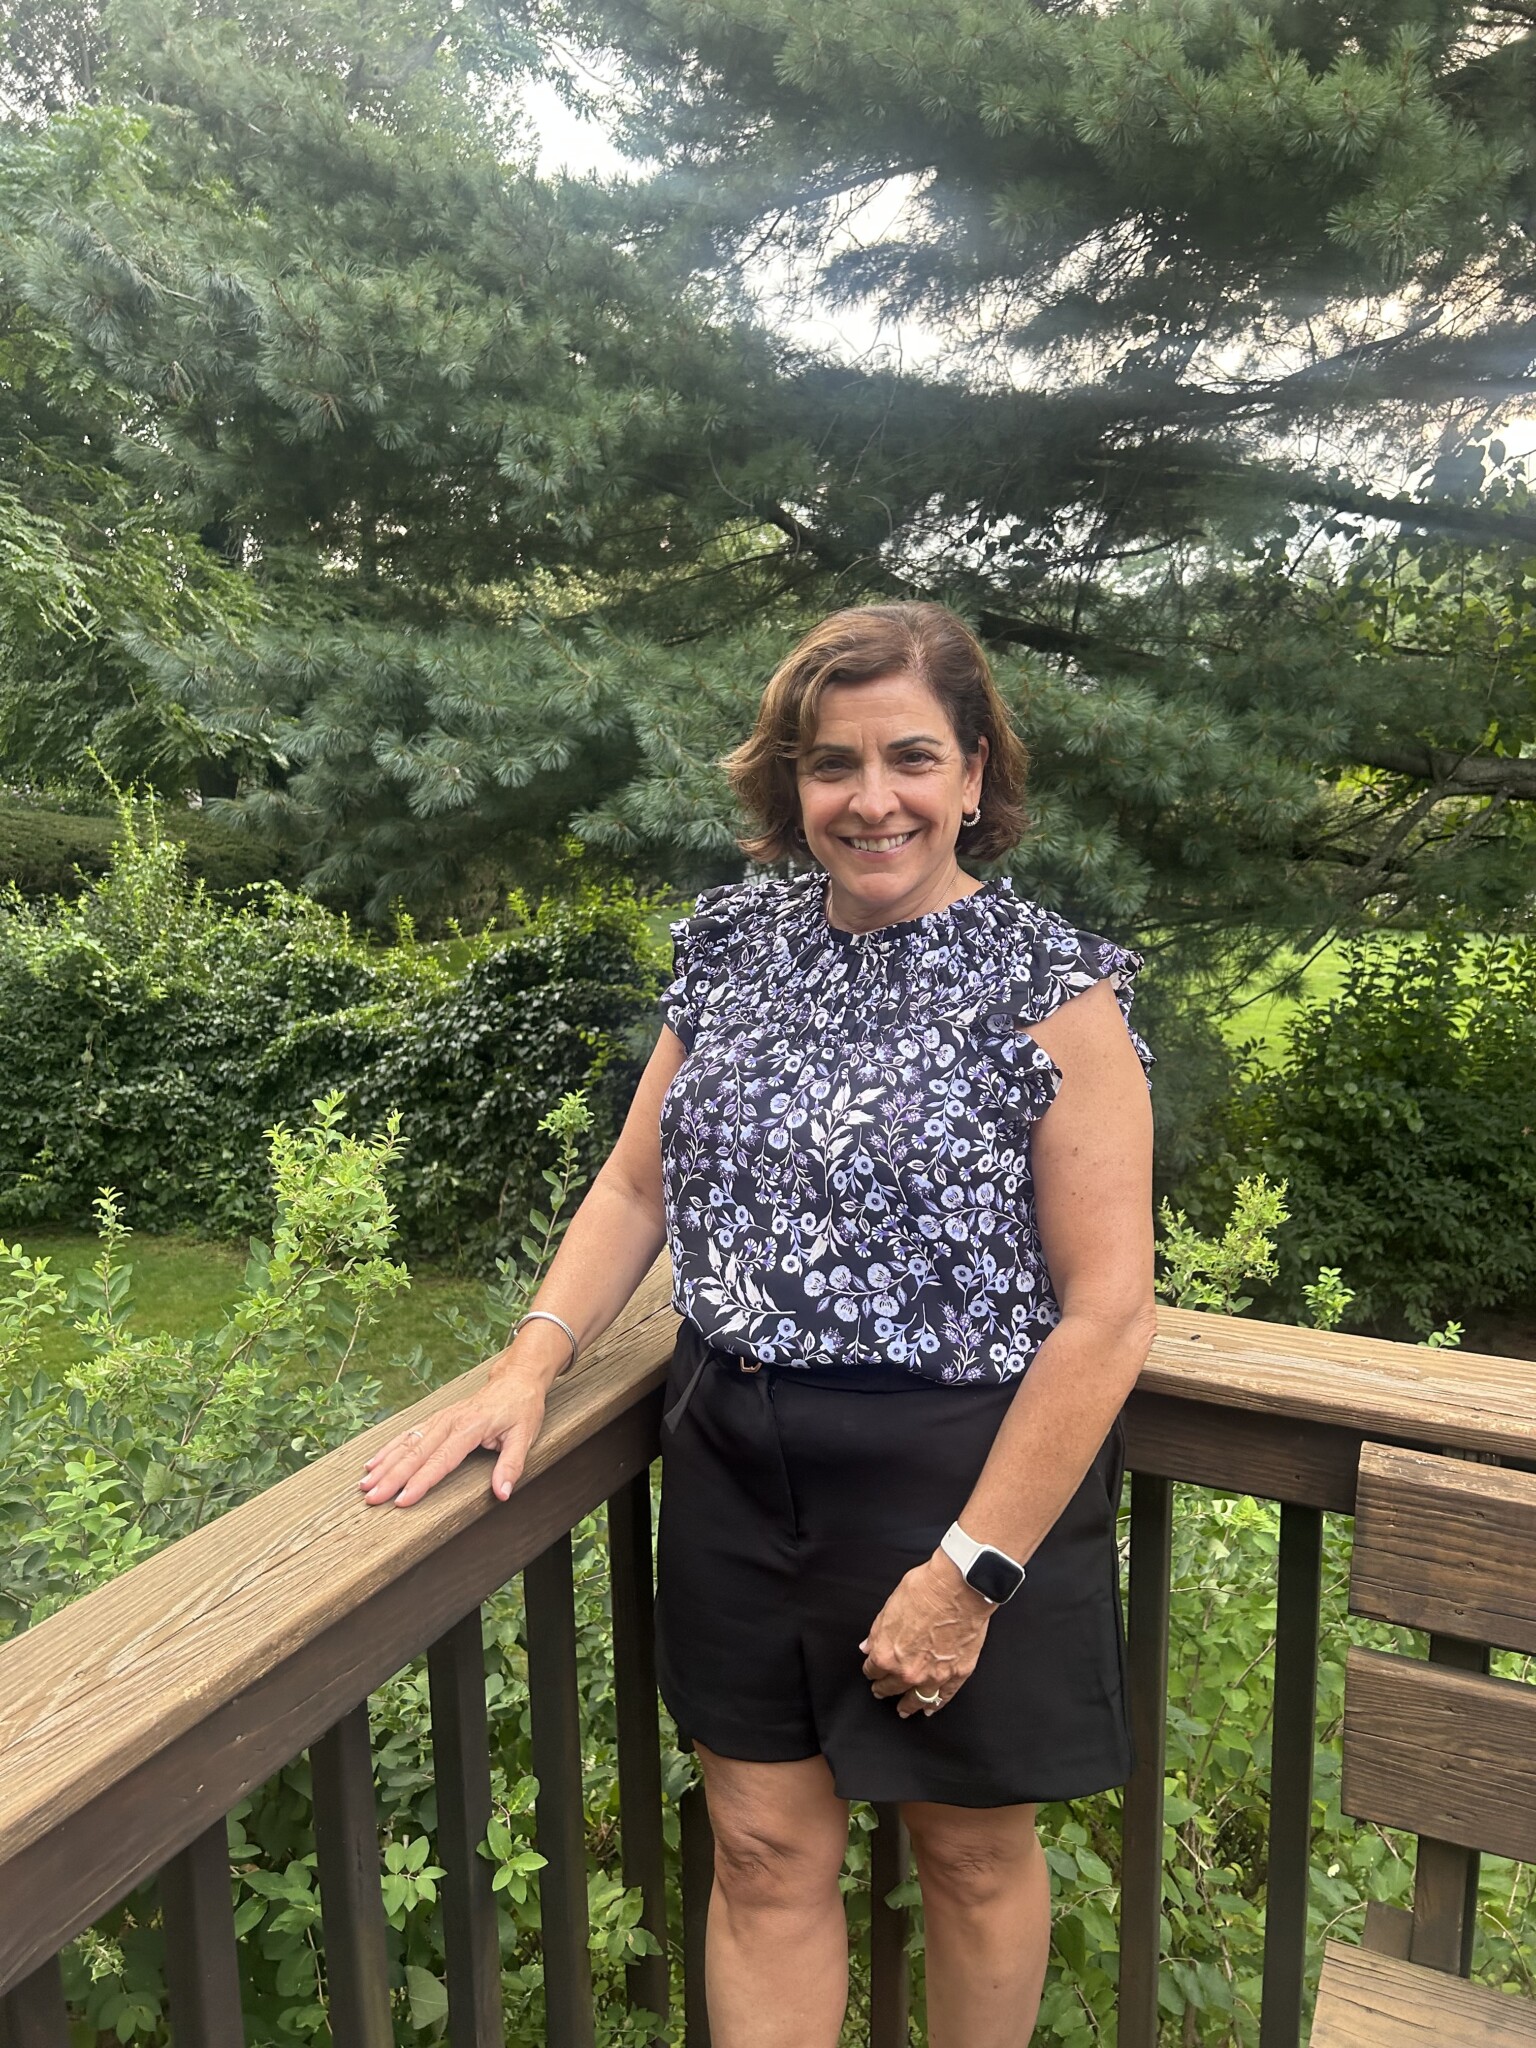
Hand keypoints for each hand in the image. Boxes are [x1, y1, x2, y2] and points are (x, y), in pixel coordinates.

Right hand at [359, 1372, 546, 1507]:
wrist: (516, 1378)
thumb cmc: (521, 1408)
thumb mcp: (524, 1436)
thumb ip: (511, 1466)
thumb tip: (502, 1493)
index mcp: (470, 1427)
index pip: (441, 1460)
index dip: (421, 1482)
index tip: (402, 1500)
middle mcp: (449, 1421)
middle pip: (416, 1453)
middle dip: (392, 1477)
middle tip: (372, 1498)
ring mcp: (440, 1418)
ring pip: (407, 1443)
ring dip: (384, 1464)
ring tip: (364, 1484)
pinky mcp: (436, 1419)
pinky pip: (408, 1434)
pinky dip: (388, 1449)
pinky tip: (373, 1463)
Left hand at [860, 1553, 993, 1717]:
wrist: (957, 1588)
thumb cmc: (924, 1590)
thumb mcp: (889, 1607)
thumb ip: (877, 1632)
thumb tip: (868, 1645)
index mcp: (887, 1654)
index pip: (872, 1670)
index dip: (871, 1669)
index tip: (872, 1670)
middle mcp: (908, 1671)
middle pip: (891, 1687)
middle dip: (884, 1689)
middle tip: (881, 1691)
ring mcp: (934, 1676)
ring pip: (916, 1699)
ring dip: (907, 1706)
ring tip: (903, 1710)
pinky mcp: (957, 1674)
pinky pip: (943, 1697)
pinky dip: (936, 1705)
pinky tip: (930, 1708)